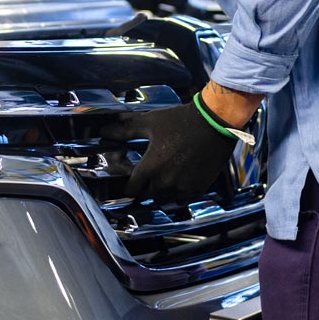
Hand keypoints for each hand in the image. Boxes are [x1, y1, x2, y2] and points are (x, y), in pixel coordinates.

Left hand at [101, 99, 239, 201]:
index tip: (130, 180)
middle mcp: (164, 182)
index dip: (129, 185)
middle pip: (147, 195)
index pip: (131, 189)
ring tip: (164, 177)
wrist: (214, 123)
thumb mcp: (150, 122)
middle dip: (145, 187)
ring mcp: (182, 188)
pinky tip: (179, 179)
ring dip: (161, 191)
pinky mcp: (198, 189)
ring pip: (164, 199)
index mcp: (150, 168)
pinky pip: (182, 199)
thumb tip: (104, 132)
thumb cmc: (180, 120)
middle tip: (148, 175)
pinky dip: (178, 193)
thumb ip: (125, 130)